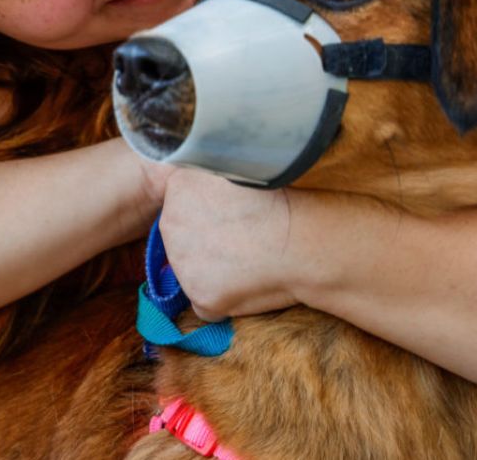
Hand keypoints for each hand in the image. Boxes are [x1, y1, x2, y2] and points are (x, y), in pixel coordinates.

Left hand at [155, 166, 310, 319]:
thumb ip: (208, 181)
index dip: (208, 216)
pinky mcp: (197, 294)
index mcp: (178, 187)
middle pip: (181, 241)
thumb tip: (196, 182)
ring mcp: (181, 261)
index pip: (179, 207)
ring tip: (250, 260)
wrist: (305, 240)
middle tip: (243, 240)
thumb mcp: (235, 171)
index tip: (234, 217)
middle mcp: (171, 223)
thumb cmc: (280, 202)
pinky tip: (250, 284)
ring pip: (193, 273)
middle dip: (207, 245)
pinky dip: (225, 301)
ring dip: (216, 273)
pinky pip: (206, 304)